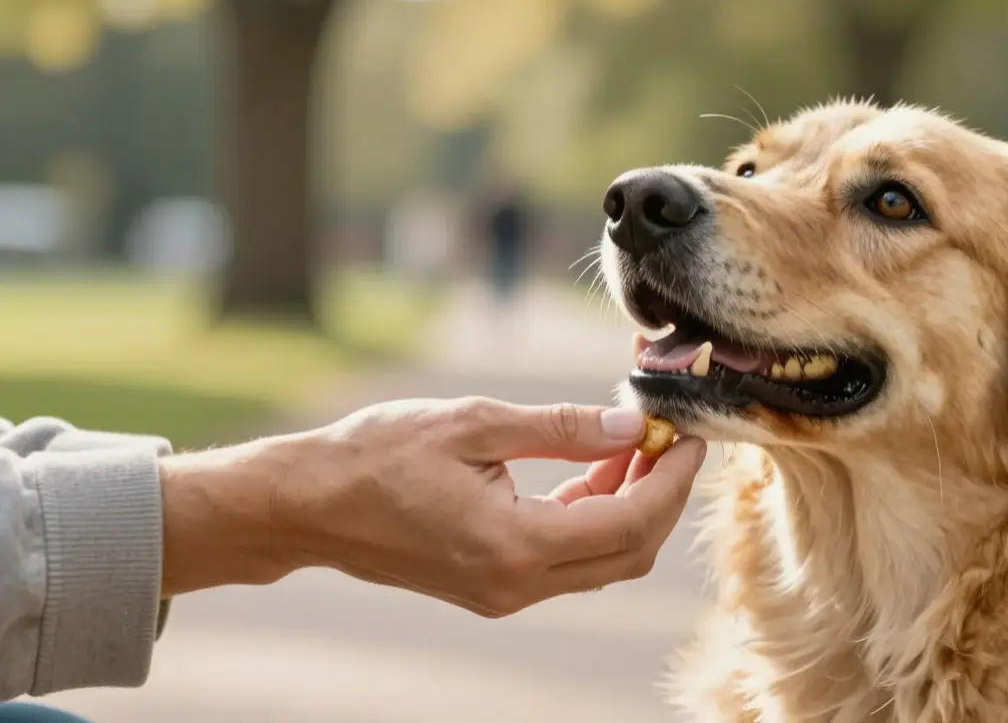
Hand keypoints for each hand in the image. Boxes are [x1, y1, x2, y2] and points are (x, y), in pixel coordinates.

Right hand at [159, 397, 706, 617]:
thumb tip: (631, 425)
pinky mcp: (492, 586)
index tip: (690, 437)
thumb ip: (562, 428)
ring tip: (633, 446)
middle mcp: (516, 584)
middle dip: (661, 497)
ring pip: (601, 561)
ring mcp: (504, 593)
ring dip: (629, 508)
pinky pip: (566, 560)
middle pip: (628, 554)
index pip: (630, 523)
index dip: (671, 481)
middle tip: (671, 441)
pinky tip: (593, 471)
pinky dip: (593, 519)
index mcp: (514, 546)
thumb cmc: (378, 454)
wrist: (307, 504)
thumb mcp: (476, 424)